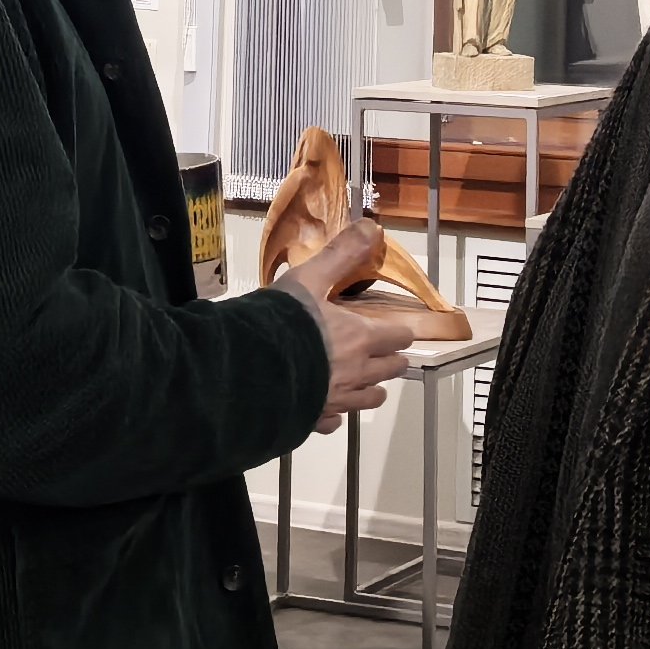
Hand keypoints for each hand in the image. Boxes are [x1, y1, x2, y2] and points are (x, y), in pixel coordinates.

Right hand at [273, 219, 412, 433]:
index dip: (400, 333)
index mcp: (361, 338)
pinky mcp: (314, 419)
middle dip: (392, 361)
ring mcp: (336, 399)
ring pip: (368, 399)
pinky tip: (330, 410)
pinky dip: (336, 414)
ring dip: (372, 390)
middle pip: (389, 370)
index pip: (397, 337)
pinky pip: (334, 421)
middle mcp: (356, 372)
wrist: (249, 369)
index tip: (400, 331)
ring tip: (370, 386)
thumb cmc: (283, 320)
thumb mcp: (310, 278)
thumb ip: (341, 254)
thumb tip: (373, 227)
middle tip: (391, 356)